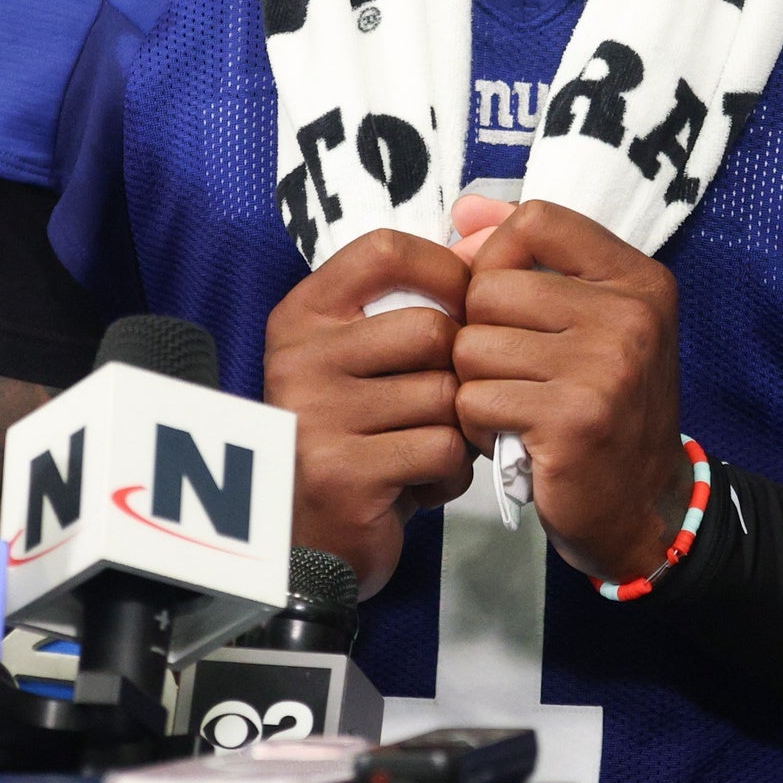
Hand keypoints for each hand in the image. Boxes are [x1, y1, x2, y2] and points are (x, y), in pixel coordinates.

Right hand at [262, 229, 476, 595]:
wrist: (311, 542)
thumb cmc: (357, 437)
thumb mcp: (363, 360)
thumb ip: (409, 304)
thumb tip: (484, 239)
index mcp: (303, 316)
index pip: (385, 251)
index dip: (445, 268)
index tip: (468, 301)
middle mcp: (299, 358)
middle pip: (432, 330)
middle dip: (458, 373)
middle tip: (443, 407)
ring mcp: (315, 416)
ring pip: (445, 396)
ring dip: (456, 431)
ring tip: (424, 449)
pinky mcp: (342, 473)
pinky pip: (443, 451)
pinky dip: (449, 474)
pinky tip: (419, 483)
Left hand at [452, 202, 690, 584]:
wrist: (641, 507)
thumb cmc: (601, 405)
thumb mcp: (590, 321)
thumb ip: (533, 256)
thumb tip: (465, 207)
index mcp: (638, 279)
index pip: (536, 221)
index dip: (495, 257)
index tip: (499, 299)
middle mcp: (630, 315)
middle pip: (490, 287)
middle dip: (479, 334)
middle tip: (512, 373)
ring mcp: (605, 368)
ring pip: (472, 346)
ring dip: (475, 384)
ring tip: (513, 406)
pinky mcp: (572, 421)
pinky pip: (473, 400)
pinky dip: (477, 426)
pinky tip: (510, 438)